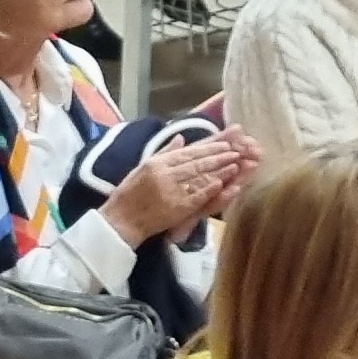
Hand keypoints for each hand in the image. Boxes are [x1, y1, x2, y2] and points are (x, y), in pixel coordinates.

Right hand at [100, 129, 257, 242]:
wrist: (121, 220)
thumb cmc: (129, 194)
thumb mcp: (141, 167)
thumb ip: (163, 152)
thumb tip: (180, 138)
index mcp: (156, 163)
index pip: (187, 152)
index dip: (207, 147)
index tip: (224, 143)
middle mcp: (164, 174)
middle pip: (197, 163)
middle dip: (218, 156)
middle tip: (236, 151)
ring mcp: (172, 191)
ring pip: (200, 177)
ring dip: (219, 170)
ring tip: (235, 164)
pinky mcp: (177, 208)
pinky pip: (197, 196)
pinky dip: (210, 189)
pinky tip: (223, 183)